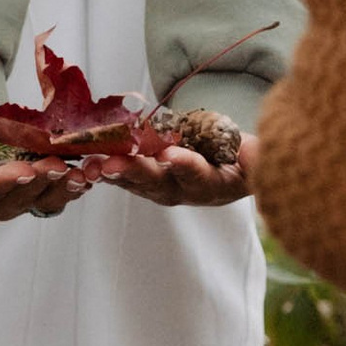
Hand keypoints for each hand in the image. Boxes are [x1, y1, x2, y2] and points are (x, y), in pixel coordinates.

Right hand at [0, 111, 84, 233]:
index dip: (5, 182)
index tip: (23, 169)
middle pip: (21, 197)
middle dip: (42, 181)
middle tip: (60, 164)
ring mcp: (20, 195)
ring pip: (46, 197)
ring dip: (67, 185)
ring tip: (86, 170)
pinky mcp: (38, 183)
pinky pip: (60, 188)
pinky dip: (78, 178)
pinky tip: (95, 167)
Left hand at [106, 134, 255, 209]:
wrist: (231, 172)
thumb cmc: (245, 159)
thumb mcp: (258, 158)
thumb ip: (256, 157)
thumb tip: (254, 153)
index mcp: (214, 184)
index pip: (199, 175)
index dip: (185, 165)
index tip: (169, 155)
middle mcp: (186, 192)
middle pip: (158, 182)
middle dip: (133, 171)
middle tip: (111, 163)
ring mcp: (164, 190)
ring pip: (136, 182)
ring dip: (112, 172)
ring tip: (91, 163)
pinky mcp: (148, 184)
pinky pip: (125, 177)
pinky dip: (107, 168)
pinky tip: (87, 159)